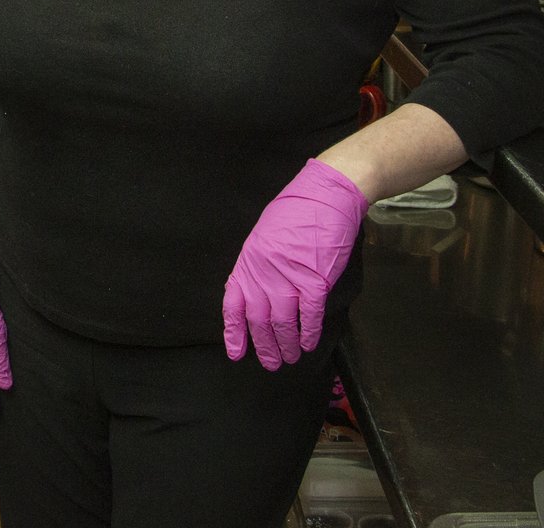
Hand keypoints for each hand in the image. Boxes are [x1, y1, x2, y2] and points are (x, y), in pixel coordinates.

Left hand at [223, 158, 368, 370]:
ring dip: (286, 344)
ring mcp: (289, 275)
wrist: (326, 196)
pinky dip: (308, 332)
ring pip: (283, 321)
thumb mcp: (266, 235)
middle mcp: (264, 270)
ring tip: (289, 357)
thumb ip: (259, 264)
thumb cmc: (296, 213)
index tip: (236, 352)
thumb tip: (258, 294)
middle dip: (264, 345)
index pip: (234, 301)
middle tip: (271, 363)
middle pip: (259, 317)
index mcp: (249, 259)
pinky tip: (308, 343)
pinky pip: (309, 314)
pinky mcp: (315, 279)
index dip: (234, 330)